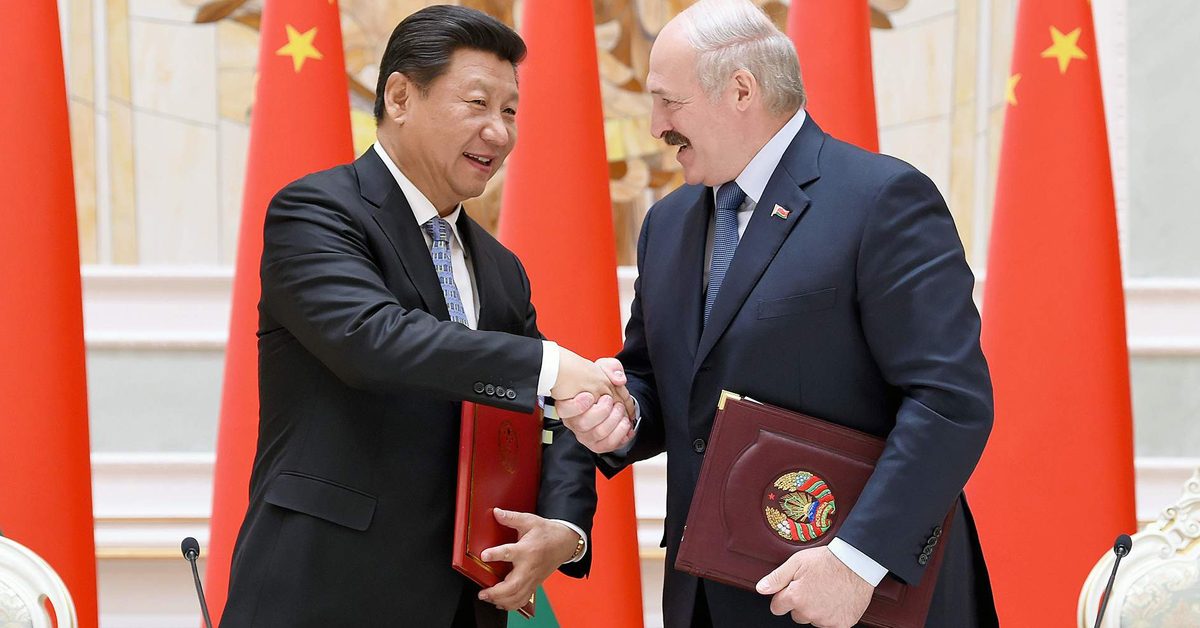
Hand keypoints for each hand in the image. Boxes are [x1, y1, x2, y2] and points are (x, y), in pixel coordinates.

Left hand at [478, 508, 579, 610]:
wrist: (565, 542)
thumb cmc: (547, 532)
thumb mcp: (530, 520)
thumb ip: (511, 518)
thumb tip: (496, 512)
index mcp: (527, 549)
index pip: (510, 553)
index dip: (496, 554)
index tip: (484, 555)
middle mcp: (529, 566)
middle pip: (513, 585)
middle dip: (496, 592)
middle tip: (483, 592)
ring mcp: (533, 578)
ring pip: (518, 596)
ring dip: (502, 600)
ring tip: (488, 598)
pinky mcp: (535, 584)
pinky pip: (523, 599)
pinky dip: (512, 604)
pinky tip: (501, 603)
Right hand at [555, 358, 635, 453]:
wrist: (609, 399)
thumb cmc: (601, 385)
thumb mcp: (604, 368)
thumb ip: (611, 367)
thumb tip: (619, 379)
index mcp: (569, 403)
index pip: (564, 409)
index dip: (577, 405)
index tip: (589, 396)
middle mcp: (575, 421)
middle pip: (583, 423)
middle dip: (603, 410)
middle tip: (610, 401)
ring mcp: (585, 434)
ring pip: (598, 433)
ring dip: (614, 420)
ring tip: (620, 410)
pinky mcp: (596, 444)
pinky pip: (607, 444)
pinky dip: (620, 434)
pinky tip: (624, 424)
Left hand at [755, 547, 873, 626]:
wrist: (856, 563)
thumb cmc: (827, 560)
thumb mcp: (797, 562)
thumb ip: (777, 578)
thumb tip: (761, 588)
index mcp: (796, 598)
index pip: (777, 607)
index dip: (783, 597)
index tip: (791, 591)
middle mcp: (809, 612)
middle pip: (796, 615)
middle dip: (801, 604)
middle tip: (813, 587)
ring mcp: (826, 620)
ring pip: (813, 620)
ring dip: (817, 610)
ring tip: (826, 592)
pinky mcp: (842, 624)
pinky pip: (830, 624)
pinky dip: (832, 615)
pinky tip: (836, 600)